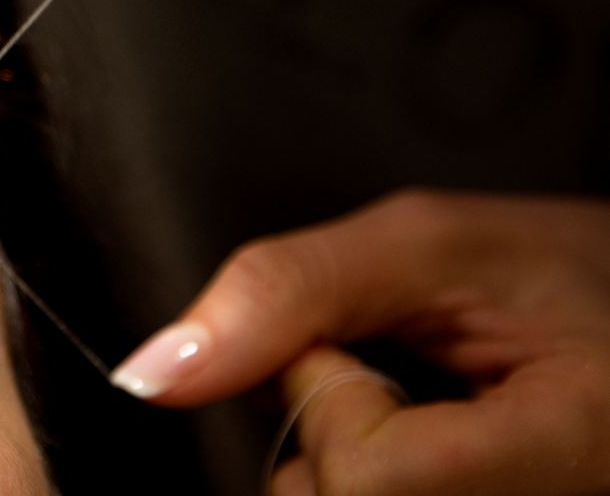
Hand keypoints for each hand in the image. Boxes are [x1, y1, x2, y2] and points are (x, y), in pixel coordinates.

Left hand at [112, 189, 609, 494]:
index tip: (356, 346)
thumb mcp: (436, 248)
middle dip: (321, 438)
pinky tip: (410, 458)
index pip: (367, 478)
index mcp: (579, 456)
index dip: (329, 398)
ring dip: (336, 470)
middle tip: (388, 383)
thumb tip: (154, 374)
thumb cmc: (575, 279)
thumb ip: (289, 293)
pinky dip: (357, 488)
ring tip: (414, 420)